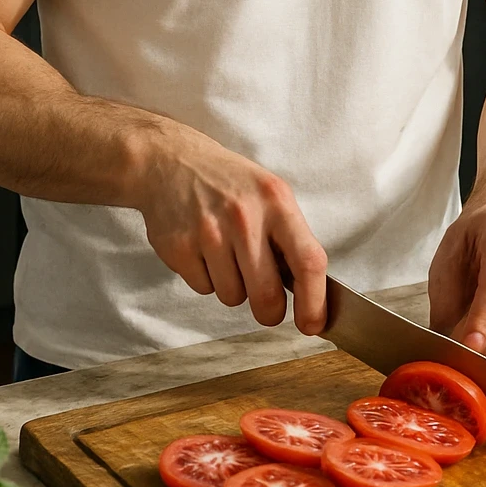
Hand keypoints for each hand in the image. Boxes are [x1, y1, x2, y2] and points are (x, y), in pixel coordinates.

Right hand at [134, 122, 327, 334]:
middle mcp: (244, 217)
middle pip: (267, 295)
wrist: (171, 162)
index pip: (308, 261)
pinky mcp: (179, 247)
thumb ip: (291, 237)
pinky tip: (203, 250)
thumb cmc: (230, 184)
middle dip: (269, 311)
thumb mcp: (270, 194)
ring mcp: (209, 232)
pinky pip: (204, 289)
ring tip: (226, 254)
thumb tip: (312, 292)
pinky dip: (207, 279)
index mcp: (276, 201)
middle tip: (267, 305)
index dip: (314, 302)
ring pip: (233, 297)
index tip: (313, 324)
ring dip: (234, 288)